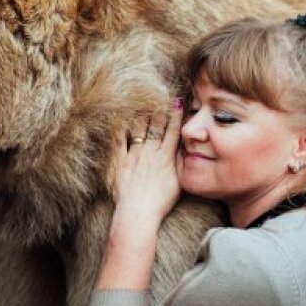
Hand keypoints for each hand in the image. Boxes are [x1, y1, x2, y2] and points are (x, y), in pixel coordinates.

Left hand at [110, 101, 183, 229]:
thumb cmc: (161, 202)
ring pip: (138, 129)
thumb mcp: (179, 183)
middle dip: (159, 108)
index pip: (173, 131)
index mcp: (166, 157)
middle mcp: (150, 152)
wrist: (138, 213)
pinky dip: (119, 128)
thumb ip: (182, 163)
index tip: (178, 100)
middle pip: (156, 126)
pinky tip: (119, 115)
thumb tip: (187, 147)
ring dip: (141, 113)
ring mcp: (133, 155)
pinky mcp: (118, 162)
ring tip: (141, 98)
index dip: (176, 115)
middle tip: (160, 92)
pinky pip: (118, 141)